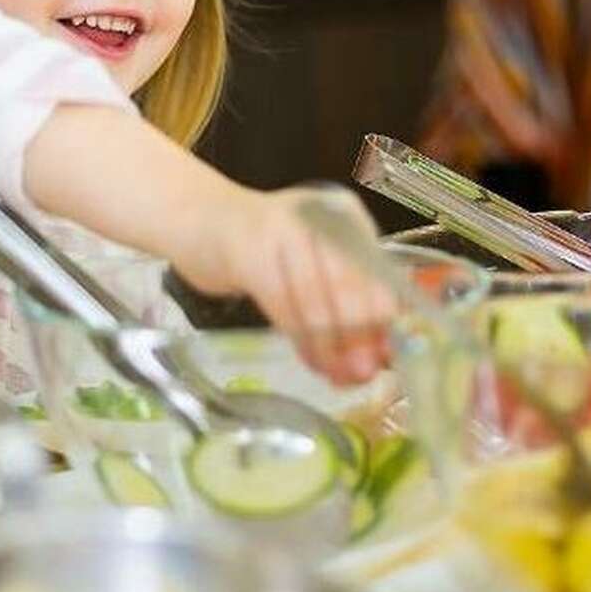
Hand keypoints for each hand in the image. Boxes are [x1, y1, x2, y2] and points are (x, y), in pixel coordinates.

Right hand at [207, 186, 396, 385]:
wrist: (200, 221)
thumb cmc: (266, 251)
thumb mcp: (314, 266)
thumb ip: (346, 304)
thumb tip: (380, 356)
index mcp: (345, 215)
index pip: (376, 269)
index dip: (385, 316)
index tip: (389, 356)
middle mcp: (318, 215)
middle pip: (350, 283)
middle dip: (360, 335)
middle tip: (364, 373)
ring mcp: (283, 227)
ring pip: (317, 298)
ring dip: (331, 346)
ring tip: (338, 376)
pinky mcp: (249, 249)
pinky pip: (283, 304)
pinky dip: (301, 339)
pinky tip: (312, 361)